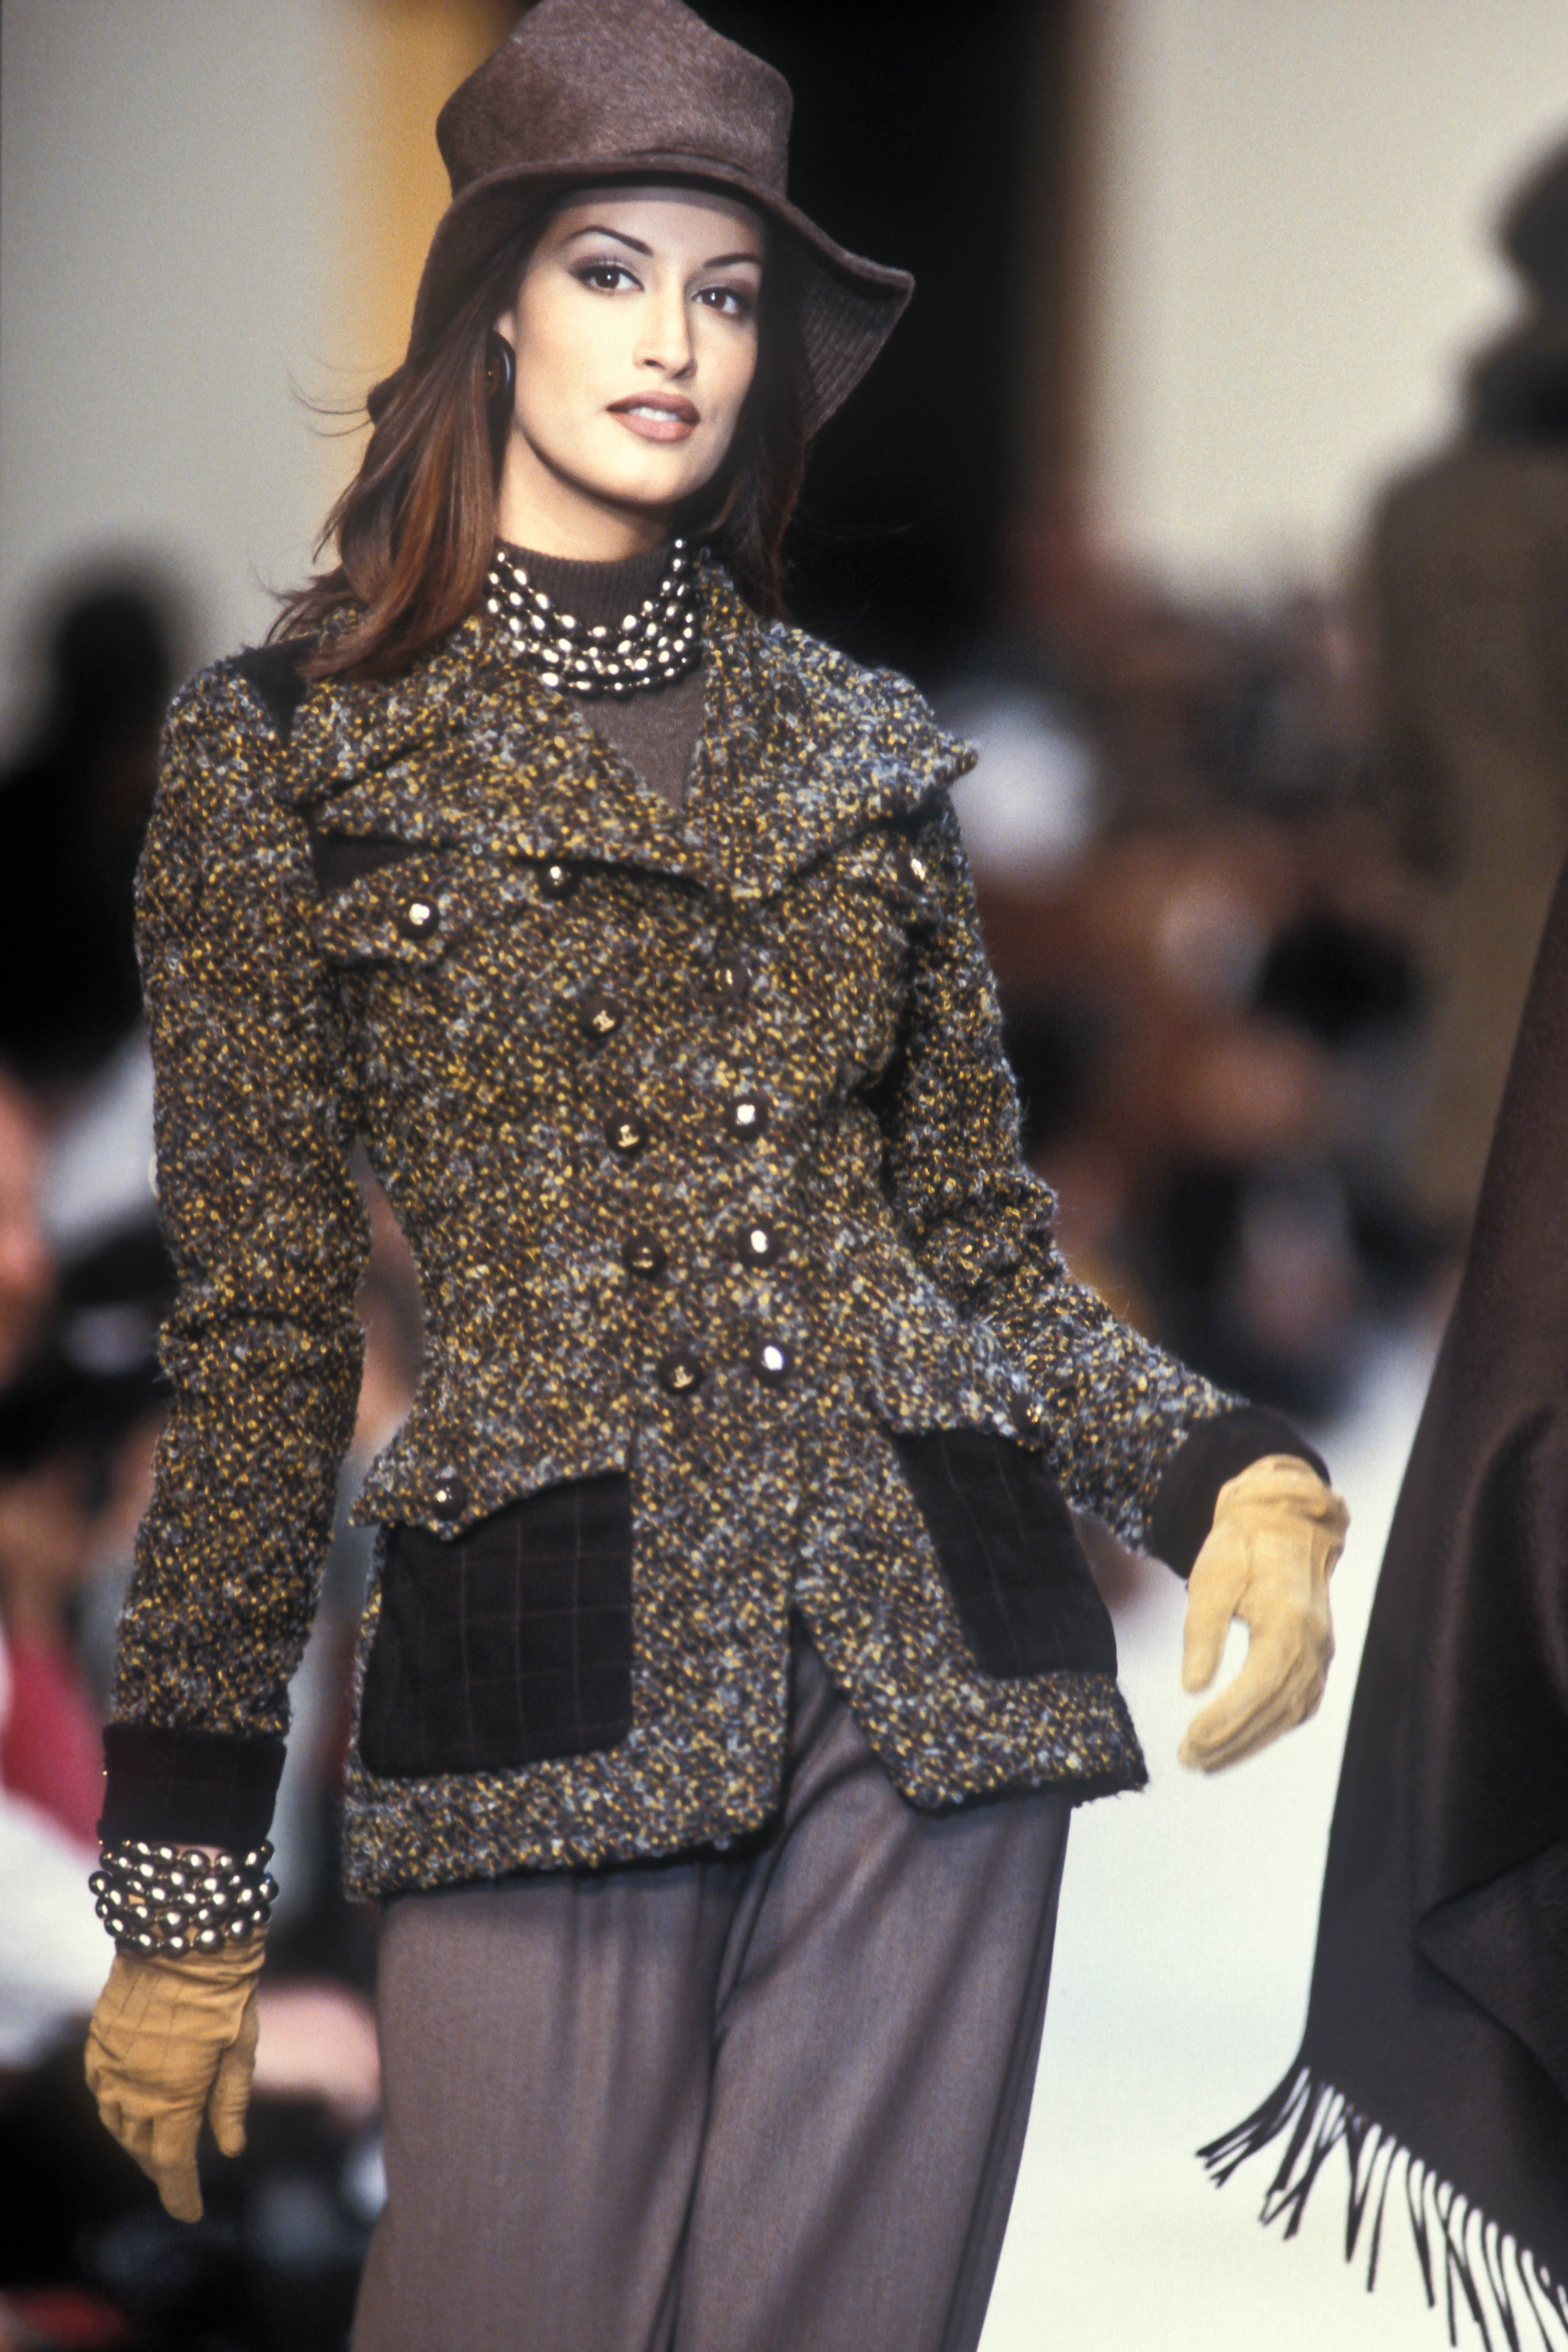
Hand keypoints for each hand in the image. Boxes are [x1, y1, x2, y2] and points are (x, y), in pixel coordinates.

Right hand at [84, 1934, 266, 2221]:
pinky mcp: (99, 2043)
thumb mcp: (241, 2047)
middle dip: (162, 2168)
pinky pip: (101, 2091)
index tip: (191, 2212)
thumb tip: (231, 2148)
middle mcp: (136, 2090)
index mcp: (176, 2097)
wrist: (184, 1936)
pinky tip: (130, 2108)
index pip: (174, 2164)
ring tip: (157, 2148)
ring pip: (117, 2124)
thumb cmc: (224, 1989)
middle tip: (178, 2178)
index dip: (181, 2193)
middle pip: (145, 2149)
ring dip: (137, 2142)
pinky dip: (116, 2109)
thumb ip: (231, 2101)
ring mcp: (112, 2067)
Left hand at [1178, 1454, 1347, 1771]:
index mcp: (1289, 1623)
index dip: (1226, 1721)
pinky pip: (1300, 1702)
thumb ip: (1202, 1634)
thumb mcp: (1211, 1580)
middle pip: (1275, 1708)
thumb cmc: (1243, 1546)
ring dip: (1250, 1741)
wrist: (1284, 1520)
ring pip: (1290, 1712)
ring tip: (1208, 1760)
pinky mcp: (1318, 1655)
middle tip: (1190, 1759)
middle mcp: (1314, 1644)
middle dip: (1233, 1740)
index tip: (1191, 1741)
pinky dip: (1271, 1727)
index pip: (1259, 1687)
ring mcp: (1321, 1652)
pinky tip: (1243, 1740)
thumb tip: (1192, 1688)